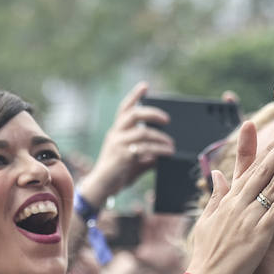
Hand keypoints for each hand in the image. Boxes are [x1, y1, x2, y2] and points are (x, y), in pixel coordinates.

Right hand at [87, 82, 175, 198]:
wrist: (102, 187)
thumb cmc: (117, 172)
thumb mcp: (133, 159)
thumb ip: (147, 153)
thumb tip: (166, 151)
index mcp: (116, 131)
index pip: (124, 108)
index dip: (134, 96)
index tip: (145, 86)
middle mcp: (115, 134)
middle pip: (133, 114)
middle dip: (152, 113)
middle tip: (167, 119)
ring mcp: (118, 144)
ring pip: (142, 132)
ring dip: (160, 138)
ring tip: (171, 145)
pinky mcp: (122, 156)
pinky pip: (144, 148)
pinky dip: (159, 150)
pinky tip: (168, 153)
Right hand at [187, 132, 273, 273]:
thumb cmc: (206, 253)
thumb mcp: (207, 220)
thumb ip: (216, 196)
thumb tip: (217, 174)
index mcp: (228, 202)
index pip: (250, 172)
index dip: (266, 153)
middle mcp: (239, 206)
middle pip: (262, 172)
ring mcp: (249, 219)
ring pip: (271, 186)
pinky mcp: (259, 234)